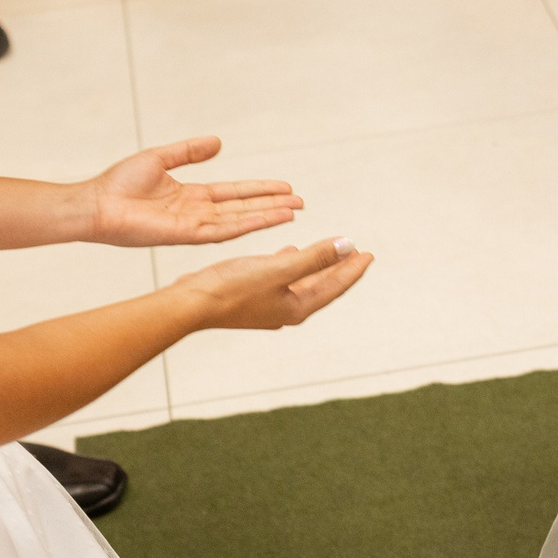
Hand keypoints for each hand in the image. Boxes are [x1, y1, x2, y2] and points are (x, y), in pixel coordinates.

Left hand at [78, 137, 302, 247]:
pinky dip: (247, 225)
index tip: (286, 187)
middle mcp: (198, 213)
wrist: (96, 204)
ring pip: (240, 221)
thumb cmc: (119, 183)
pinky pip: (223, 230)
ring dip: (267, 216)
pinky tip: (267, 219)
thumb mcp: (159, 158)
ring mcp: (194, 226)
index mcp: (192, 196)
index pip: (235, 193)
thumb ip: (189, 152)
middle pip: (244, 208)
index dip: (260, 190)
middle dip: (272, 205)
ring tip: (294, 211)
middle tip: (301, 203)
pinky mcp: (186, 235)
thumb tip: (218, 142)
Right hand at [177, 238, 372, 331]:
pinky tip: (287, 252)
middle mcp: (285, 310)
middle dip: (339, 268)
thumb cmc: (232, 289)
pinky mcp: (251, 296)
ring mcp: (268, 305)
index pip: (335, 286)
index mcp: (297, 308)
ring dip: (315, 265)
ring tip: (327, 252)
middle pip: (322, 285)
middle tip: (356, 253)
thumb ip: (315, 257)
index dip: (352, 269)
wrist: (190, 304)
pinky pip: (280, 278)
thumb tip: (348, 246)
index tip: (368, 254)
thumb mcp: (279, 268)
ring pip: (301, 281)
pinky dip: (290, 264)